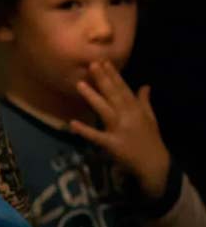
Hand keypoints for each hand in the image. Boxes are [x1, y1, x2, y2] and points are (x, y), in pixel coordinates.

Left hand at [70, 60, 169, 197]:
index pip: (123, 88)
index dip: (113, 75)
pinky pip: (96, 136)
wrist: (155, 165)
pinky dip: (85, 130)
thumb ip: (144, 101)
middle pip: (113, 95)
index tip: (104, 61)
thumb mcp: (151, 119)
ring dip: (92, 97)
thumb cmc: (150, 140)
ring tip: (80, 83)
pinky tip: (72, 123)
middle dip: (102, 79)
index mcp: (136, 110)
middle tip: (91, 64)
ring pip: (104, 110)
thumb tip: (145, 85)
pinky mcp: (112, 144)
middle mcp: (128, 116)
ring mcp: (120, 130)